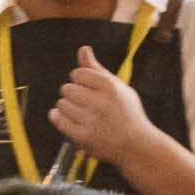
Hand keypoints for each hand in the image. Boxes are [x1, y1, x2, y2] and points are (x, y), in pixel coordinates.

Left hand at [50, 46, 153, 172]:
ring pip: (61, 104)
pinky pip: (58, 120)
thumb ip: (97, 69)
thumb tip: (83, 49)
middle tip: (85, 103)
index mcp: (110, 87)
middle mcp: (101, 102)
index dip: (81, 81)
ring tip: (82, 114)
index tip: (89, 90)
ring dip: (68, 108)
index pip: (78, 73)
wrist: (136, 145)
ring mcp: (91, 121)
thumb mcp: (118, 87)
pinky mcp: (83, 136)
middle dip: (73, 94)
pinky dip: (60, 118)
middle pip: (66, 88)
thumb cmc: (127, 113)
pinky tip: (70, 120)